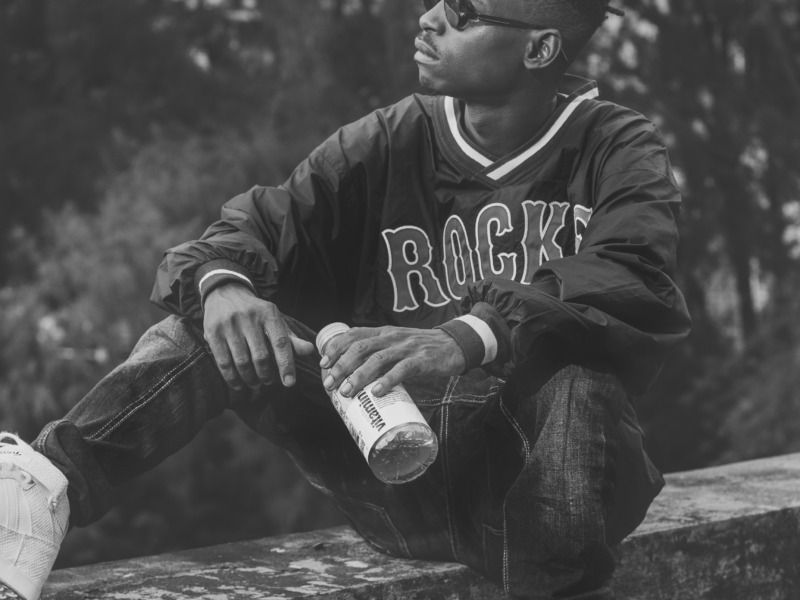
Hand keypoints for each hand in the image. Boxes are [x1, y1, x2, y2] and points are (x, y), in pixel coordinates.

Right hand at [203, 284, 314, 389]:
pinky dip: (232, 377)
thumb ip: (290, 337)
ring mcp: (229, 324)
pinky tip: (238, 384)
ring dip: (250, 378)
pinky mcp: (212, 332)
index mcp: (269, 313)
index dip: (286, 365)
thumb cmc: (255, 312)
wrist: (224, 292)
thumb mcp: (274, 319)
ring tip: (255, 384)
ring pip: (242, 361)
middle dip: (266, 374)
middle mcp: (249, 317)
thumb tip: (309, 350)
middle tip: (268, 382)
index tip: (289, 383)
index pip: (281, 343)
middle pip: (261, 356)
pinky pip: (224, 362)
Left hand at [319, 326, 466, 397]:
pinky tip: (377, 392)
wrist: (454, 345)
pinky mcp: (422, 360)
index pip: (354, 335)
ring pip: (377, 359)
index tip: (322, 363)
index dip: (335, 347)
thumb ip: (379, 354)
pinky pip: (402, 370)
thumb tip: (353, 376)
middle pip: (360, 348)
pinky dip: (388, 380)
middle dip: (341, 365)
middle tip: (329, 384)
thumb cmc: (422, 349)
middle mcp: (392, 337)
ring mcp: (406, 348)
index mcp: (383, 333)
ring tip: (346, 391)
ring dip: (358, 376)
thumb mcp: (397, 345)